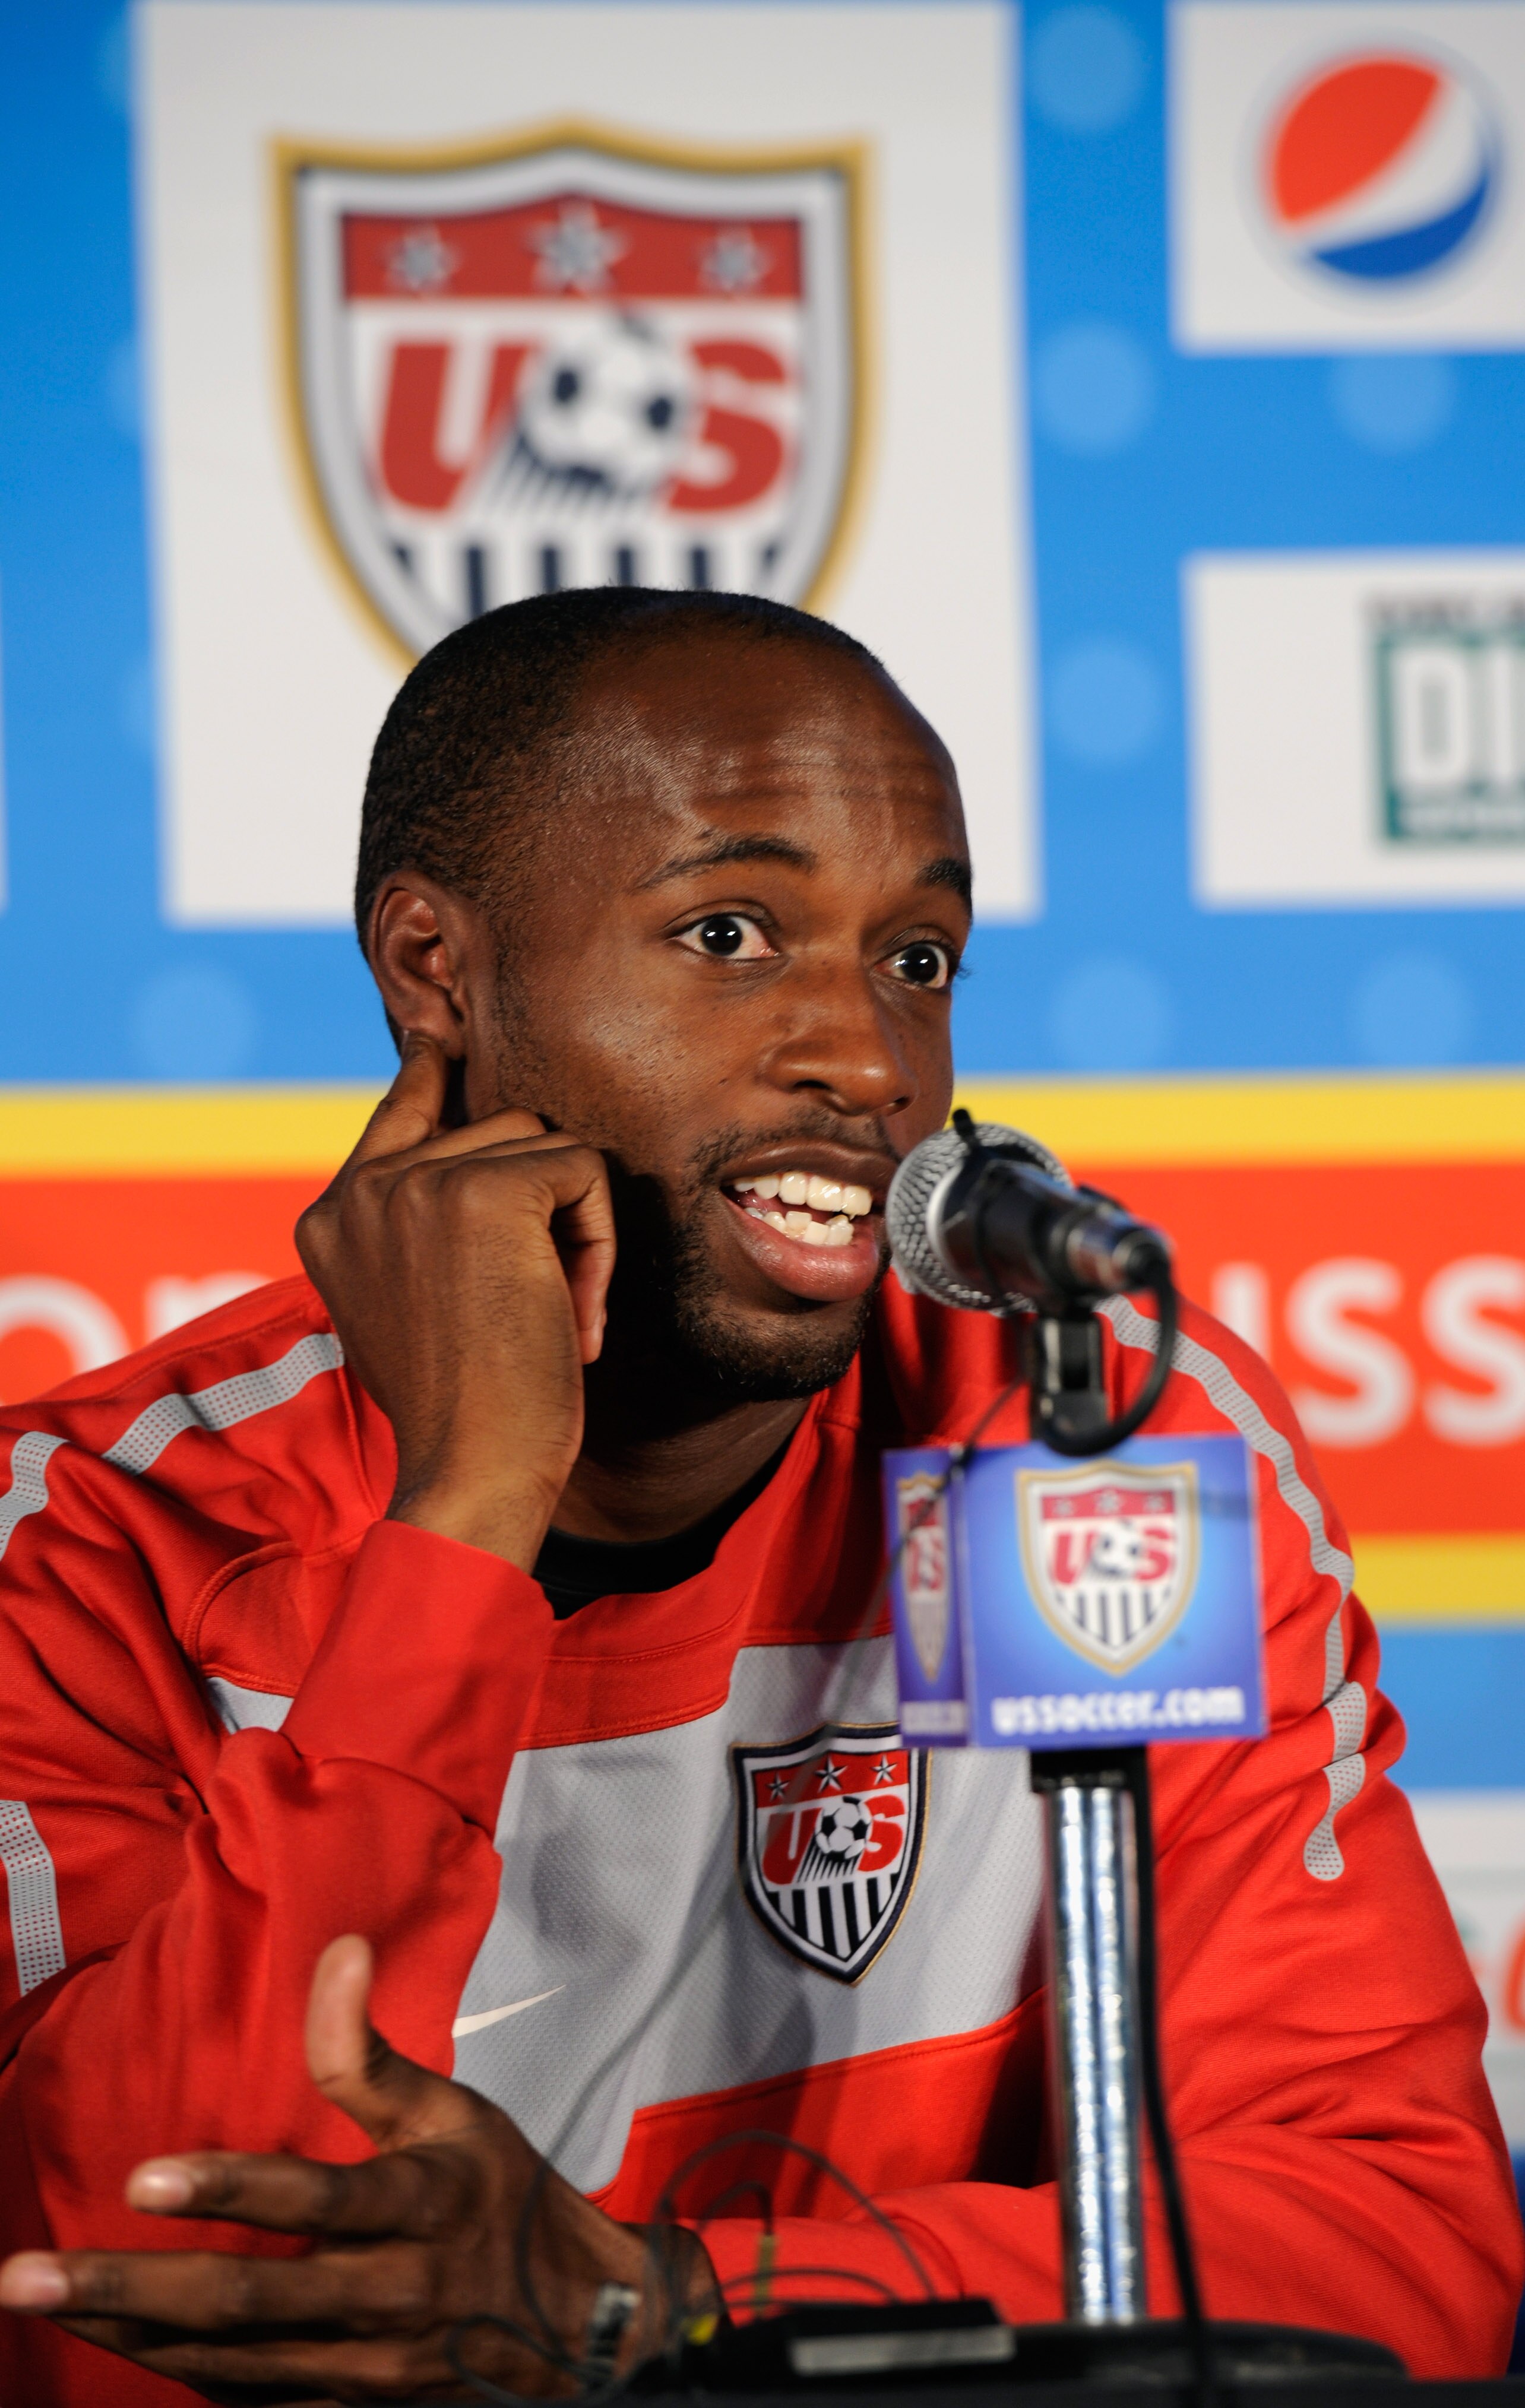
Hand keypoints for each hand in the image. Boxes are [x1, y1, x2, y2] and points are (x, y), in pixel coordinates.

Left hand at [0, 1937, 713, 2401]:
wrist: (580, 2330)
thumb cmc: (502, 2198)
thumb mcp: (453, 2112)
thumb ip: (371, 2051)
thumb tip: (338, 1949)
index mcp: (421, 2207)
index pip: (319, 2199)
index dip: (231, 2188)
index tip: (142, 2176)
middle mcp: (390, 2297)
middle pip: (246, 2300)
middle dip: (128, 2286)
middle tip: (27, 2276)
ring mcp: (365, 2370)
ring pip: (229, 2360)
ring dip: (127, 2332)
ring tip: (46, 2299)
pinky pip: (250, 2397)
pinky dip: (177, 2371)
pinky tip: (114, 2338)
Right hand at [295, 1035, 616, 1567]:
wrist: (470, 1471)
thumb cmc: (460, 1410)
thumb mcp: (411, 1305)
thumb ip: (418, 1227)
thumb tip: (473, 1143)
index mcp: (331, 1218)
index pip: (396, 1109)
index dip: (431, 1071)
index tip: (442, 1039)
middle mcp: (362, 1191)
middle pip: (492, 1128)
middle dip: (540, 1208)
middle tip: (542, 1310)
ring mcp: (415, 1183)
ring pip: (541, 1144)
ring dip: (573, 1228)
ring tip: (554, 1317)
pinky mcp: (484, 1191)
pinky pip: (581, 1170)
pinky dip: (599, 1241)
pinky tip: (574, 1316)